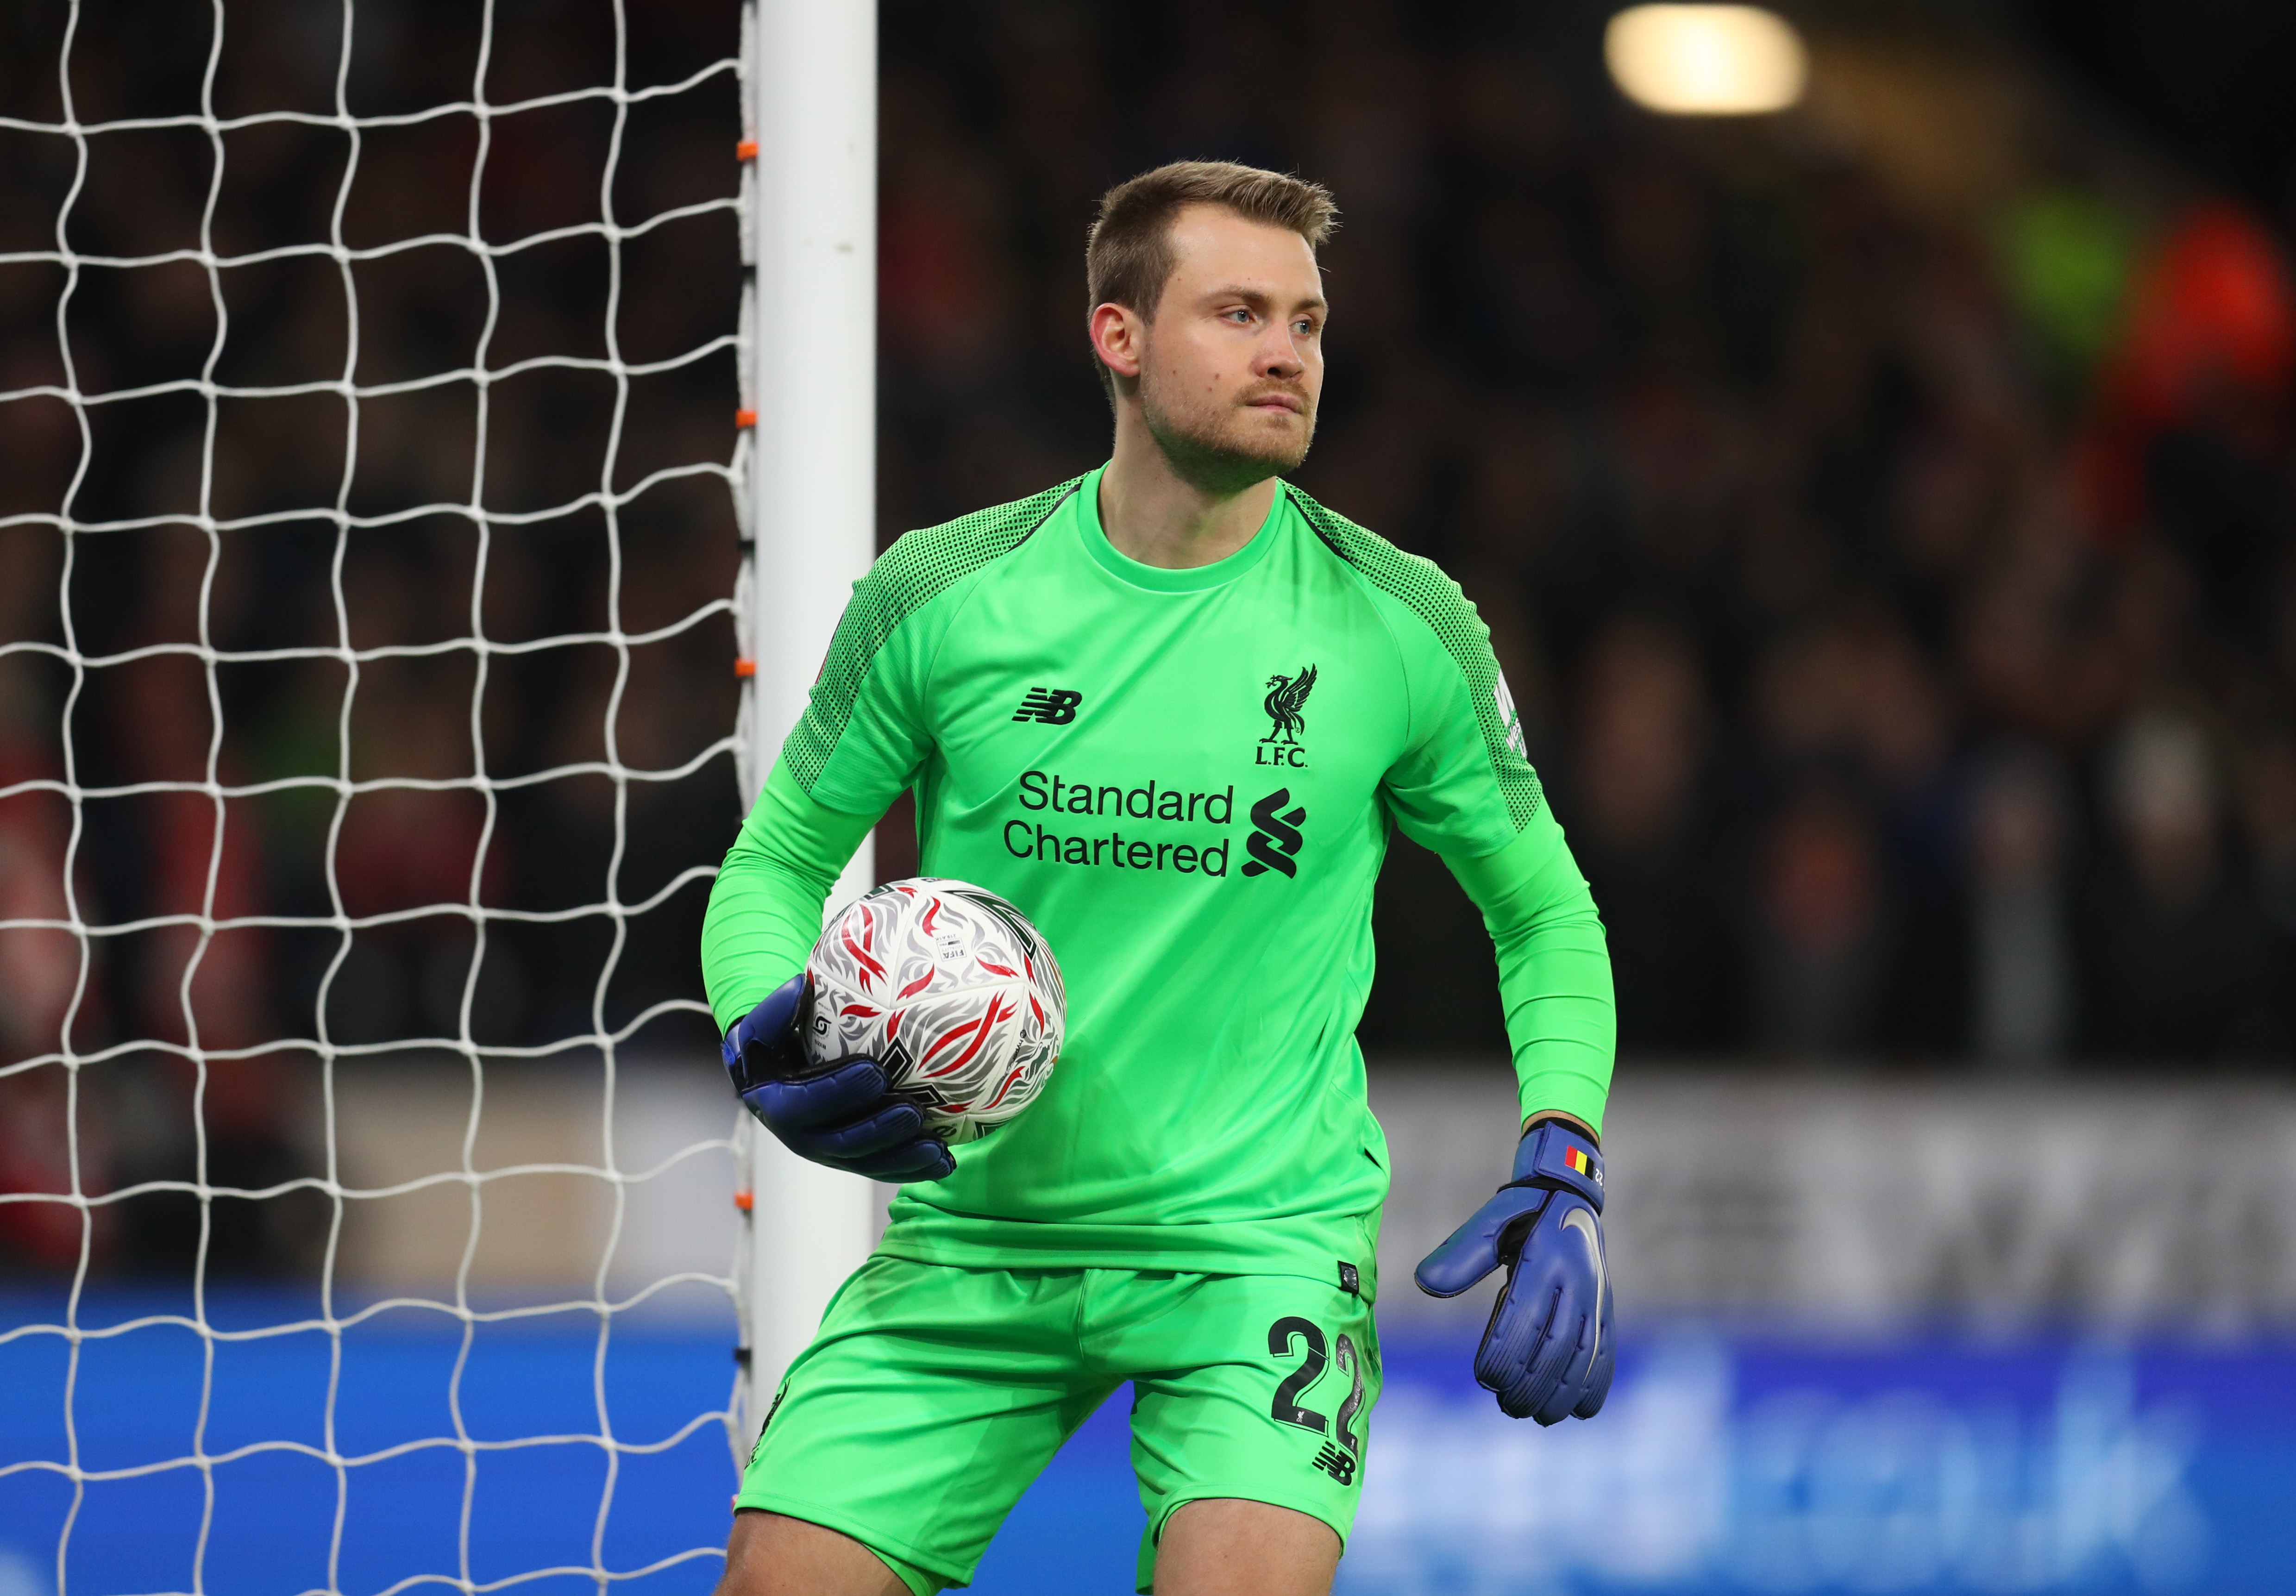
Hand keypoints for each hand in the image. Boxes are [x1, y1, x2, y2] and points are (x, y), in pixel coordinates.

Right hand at [721, 974, 954, 1182]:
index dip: (839, 1092)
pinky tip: (945, 1161)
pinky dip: (915, 1168)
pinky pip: (884, 1169)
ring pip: (867, 1162)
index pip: (806, 1103)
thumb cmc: (777, 1044)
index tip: (876, 1071)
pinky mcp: (852, 1160)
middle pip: (842, 1142)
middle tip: (913, 1110)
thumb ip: (778, 1010)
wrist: (776, 1075)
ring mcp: (828, 1153)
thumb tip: (800, 986)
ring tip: (936, 1146)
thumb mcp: (768, 1025)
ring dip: (903, 1157)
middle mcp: (801, 1136)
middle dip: (879, 1130)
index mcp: (776, 1103)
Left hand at [1413, 1118, 1612, 1423]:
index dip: (1507, 1354)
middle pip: (1557, 1346)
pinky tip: (1582, 1411)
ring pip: (1585, 1354)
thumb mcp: (1489, 1221)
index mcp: (1545, 1258)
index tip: (1485, 1379)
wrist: (1571, 1193)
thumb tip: (1424, 1282)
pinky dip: (1597, 1383)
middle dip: (1532, 1384)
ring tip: (1536, 1416)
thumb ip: (1460, 1255)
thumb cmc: (1520, 1211)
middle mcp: (1577, 1279)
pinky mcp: (1607, 1306)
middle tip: (1507, 1407)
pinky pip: (1608, 1349)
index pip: (1526, 1317)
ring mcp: (1597, 1295)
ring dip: (1562, 1393)